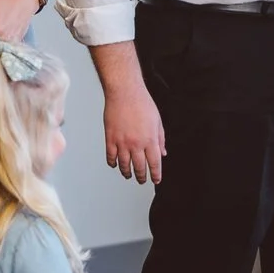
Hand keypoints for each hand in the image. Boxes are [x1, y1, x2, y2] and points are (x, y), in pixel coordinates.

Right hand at [95, 50, 164, 184]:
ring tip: (128, 175)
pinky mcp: (110, 138)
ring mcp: (122, 142)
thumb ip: (160, 139)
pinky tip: (115, 165)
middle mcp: (136, 144)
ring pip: (124, 165)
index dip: (155, 174)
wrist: (125, 92)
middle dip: (141, 177)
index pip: (154, 164)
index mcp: (150, 140)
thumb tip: (163, 153)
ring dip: (127, 173)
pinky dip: (113, 163)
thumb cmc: (142, 103)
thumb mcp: (158, 122)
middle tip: (142, 180)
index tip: (156, 180)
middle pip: (139, 167)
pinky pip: (111, 156)